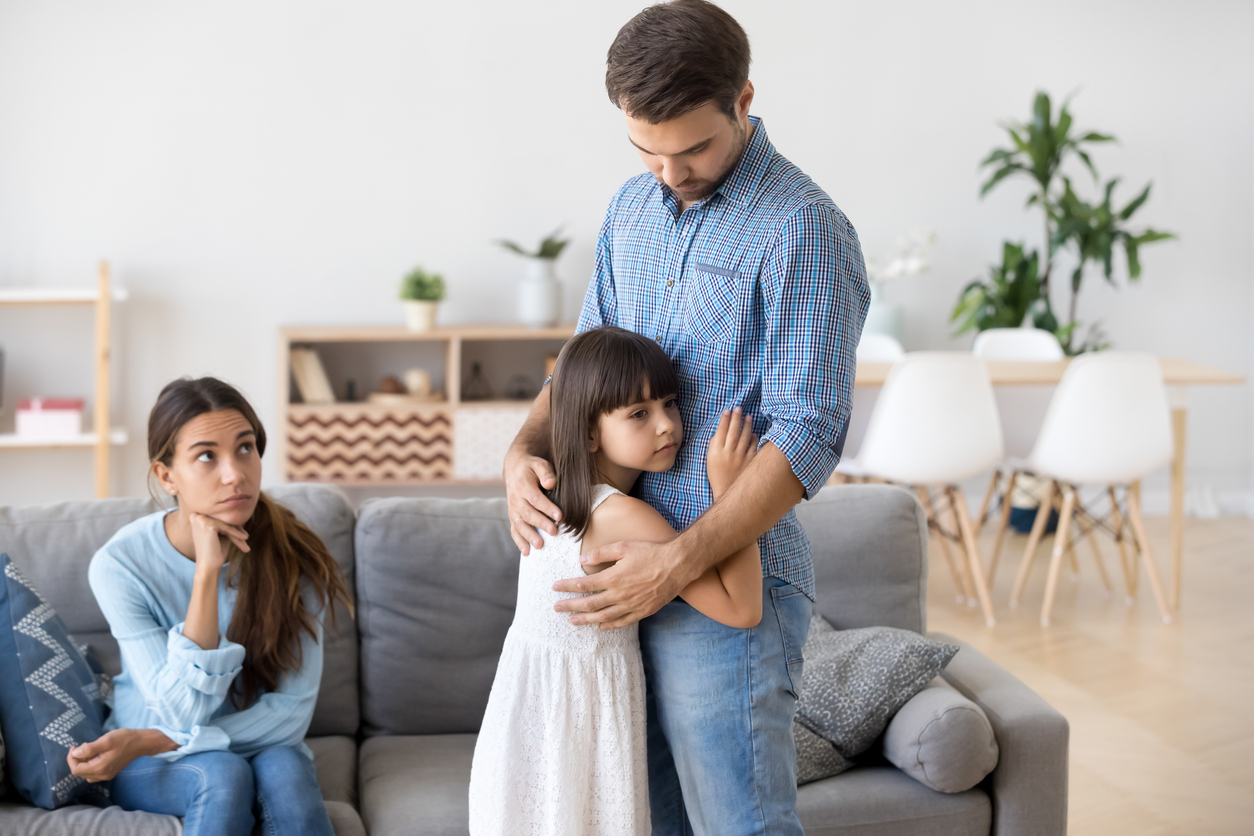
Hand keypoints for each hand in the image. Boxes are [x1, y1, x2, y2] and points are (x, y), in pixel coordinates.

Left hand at [67, 729, 141, 781]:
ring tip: (89, 750)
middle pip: (80, 772)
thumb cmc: (124, 739)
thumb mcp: (106, 740)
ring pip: (86, 774)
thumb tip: (75, 753)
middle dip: (77, 759)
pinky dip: (90, 764)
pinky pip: (94, 772)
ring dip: (83, 763)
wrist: (141, 742)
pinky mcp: (110, 772)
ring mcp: (107, 775)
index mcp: (100, 768)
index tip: (74, 746)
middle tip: (83, 746)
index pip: (76, 769)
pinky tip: (96, 754)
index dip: (71, 758)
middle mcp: (102, 775)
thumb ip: (89, 748)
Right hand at [188, 512, 248, 573]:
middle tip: (246, 537)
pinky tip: (245, 538)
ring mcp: (200, 519)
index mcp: (196, 517)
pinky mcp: (207, 524)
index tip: (242, 533)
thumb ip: (227, 523)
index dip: (232, 526)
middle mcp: (195, 516)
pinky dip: (236, 534)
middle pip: (222, 521)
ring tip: (245, 541)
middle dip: (236, 529)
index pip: (219, 519)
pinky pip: (226, 527)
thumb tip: (241, 512)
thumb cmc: (215, 551)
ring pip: (225, 524)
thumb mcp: (222, 534)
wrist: (208, 567)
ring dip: (237, 533)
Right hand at [504, 450, 561, 554]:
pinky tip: (527, 552)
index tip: (560, 516)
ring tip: (540, 545)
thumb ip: (546, 473)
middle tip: (554, 532)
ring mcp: (512, 509)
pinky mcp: (513, 516)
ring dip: (529, 536)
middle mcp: (515, 498)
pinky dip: (519, 542)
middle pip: (527, 513)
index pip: (535, 498)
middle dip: (541, 524)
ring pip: (519, 524)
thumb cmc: (532, 467)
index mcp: (522, 485)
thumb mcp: (539, 464)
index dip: (547, 508)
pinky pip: (514, 530)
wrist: (515, 468)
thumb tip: (551, 484)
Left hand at [553, 540, 688, 629]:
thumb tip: (582, 559)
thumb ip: (602, 553)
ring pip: (603, 617)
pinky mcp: (643, 611)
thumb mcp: (624, 546)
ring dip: (585, 620)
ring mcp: (631, 605)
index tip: (555, 587)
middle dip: (570, 606)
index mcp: (613, 577)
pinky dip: (609, 626)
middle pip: (589, 604)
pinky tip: (600, 626)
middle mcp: (620, 594)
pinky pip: (622, 622)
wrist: (678, 565)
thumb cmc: (651, 552)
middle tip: (556, 608)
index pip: (584, 584)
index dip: (567, 587)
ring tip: (572, 621)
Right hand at [706, 407, 758, 498]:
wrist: (726, 490)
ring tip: (748, 416)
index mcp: (716, 451)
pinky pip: (754, 446)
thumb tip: (722, 429)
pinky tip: (754, 433)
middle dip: (736, 418)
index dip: (724, 419)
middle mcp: (728, 453)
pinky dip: (754, 438)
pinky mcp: (749, 461)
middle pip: (733, 431)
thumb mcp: (710, 458)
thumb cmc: (717, 473)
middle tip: (738, 408)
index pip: (721, 430)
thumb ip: (714, 443)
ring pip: (745, 436)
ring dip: (747, 425)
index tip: (727, 410)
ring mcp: (740, 457)